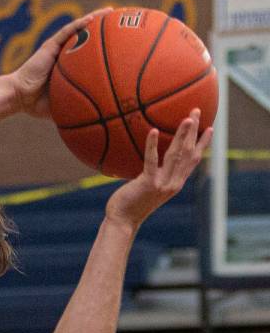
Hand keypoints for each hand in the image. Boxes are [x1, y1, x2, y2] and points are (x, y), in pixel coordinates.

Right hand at [9, 7, 111, 117]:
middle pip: (87, 40)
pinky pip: (67, 31)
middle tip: (122, 28)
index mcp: (68, 69)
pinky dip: (80, 24)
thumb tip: (97, 122)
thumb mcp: (63, 106)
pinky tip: (94, 18)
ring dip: (95, 20)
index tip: (120, 49)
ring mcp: (57, 49)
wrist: (19, 96)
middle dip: (104, 33)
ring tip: (111, 13)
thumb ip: (78, 109)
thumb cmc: (37, 104)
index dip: (103, 51)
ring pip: (79, 30)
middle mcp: (63, 56)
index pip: (88, 56)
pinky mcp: (49, 45)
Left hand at [105, 109, 212, 229]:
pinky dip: (152, 145)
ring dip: (182, 135)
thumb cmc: (131, 202)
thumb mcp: (146, 187)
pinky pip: (151, 161)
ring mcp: (163, 183)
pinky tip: (152, 130)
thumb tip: (148, 158)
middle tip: (196, 111)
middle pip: (188, 153)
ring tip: (187, 118)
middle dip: (194, 131)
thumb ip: (152, 174)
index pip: (193, 160)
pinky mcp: (149, 183)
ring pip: (176, 155)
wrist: (123, 221)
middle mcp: (174, 182)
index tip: (210, 128)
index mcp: (175, 182)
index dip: (202, 144)